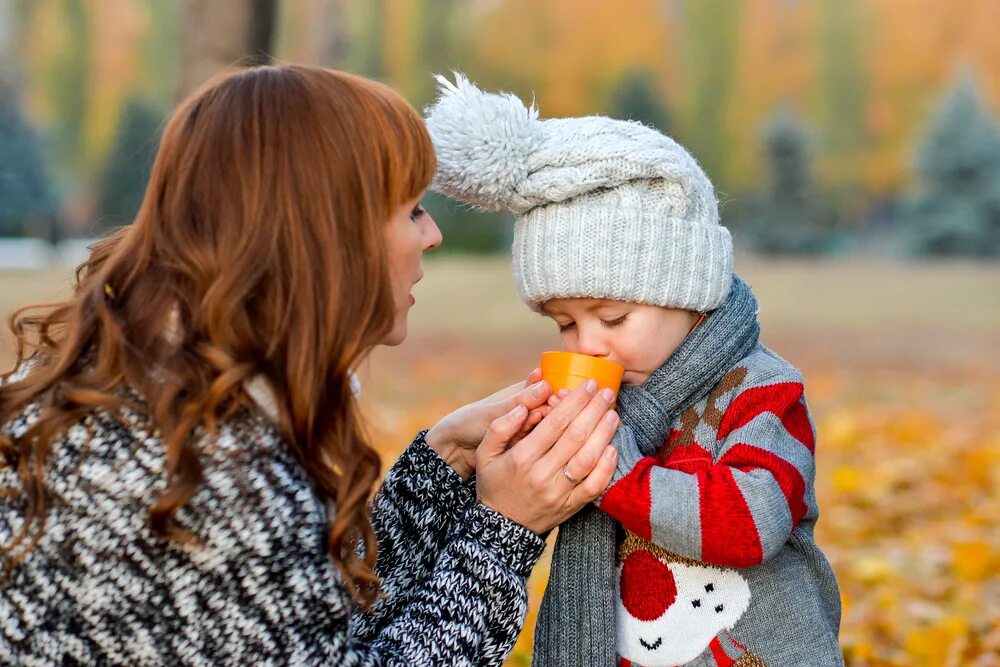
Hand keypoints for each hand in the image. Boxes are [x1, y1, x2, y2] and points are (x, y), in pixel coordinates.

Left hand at [425, 369, 552, 478]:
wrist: (457, 449)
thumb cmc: (472, 422)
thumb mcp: (495, 412)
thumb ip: (520, 401)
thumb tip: (545, 385)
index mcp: (525, 392)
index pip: (551, 389)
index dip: (559, 392)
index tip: (557, 397)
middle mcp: (532, 408)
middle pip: (555, 409)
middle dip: (556, 411)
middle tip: (546, 415)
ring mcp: (532, 428)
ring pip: (550, 428)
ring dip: (550, 429)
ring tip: (538, 430)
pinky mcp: (530, 446)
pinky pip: (542, 444)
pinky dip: (543, 444)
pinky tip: (540, 446)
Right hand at [476, 380, 619, 533]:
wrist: (500, 529)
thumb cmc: (494, 484)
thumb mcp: (484, 455)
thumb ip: (499, 428)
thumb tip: (523, 407)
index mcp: (521, 458)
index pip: (555, 423)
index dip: (574, 401)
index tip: (587, 385)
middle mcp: (541, 475)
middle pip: (575, 437)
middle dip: (593, 410)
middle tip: (606, 393)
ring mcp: (558, 493)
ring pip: (587, 459)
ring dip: (604, 434)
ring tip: (613, 414)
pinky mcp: (570, 507)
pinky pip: (594, 486)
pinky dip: (606, 467)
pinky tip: (613, 448)